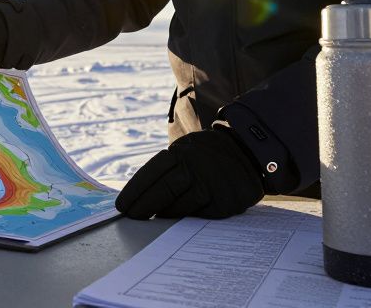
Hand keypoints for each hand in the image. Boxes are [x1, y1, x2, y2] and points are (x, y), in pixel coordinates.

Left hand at [115, 128, 263, 219]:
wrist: (247, 153)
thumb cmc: (206, 156)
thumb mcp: (186, 150)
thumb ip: (167, 168)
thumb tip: (139, 193)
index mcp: (181, 152)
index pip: (151, 173)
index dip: (134, 191)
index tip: (122, 205)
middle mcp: (196, 167)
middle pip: (163, 190)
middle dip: (144, 206)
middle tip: (132, 217)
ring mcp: (211, 184)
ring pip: (181, 205)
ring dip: (164, 214)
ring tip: (153, 218)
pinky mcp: (224, 202)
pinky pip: (199, 215)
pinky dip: (186, 218)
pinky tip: (176, 220)